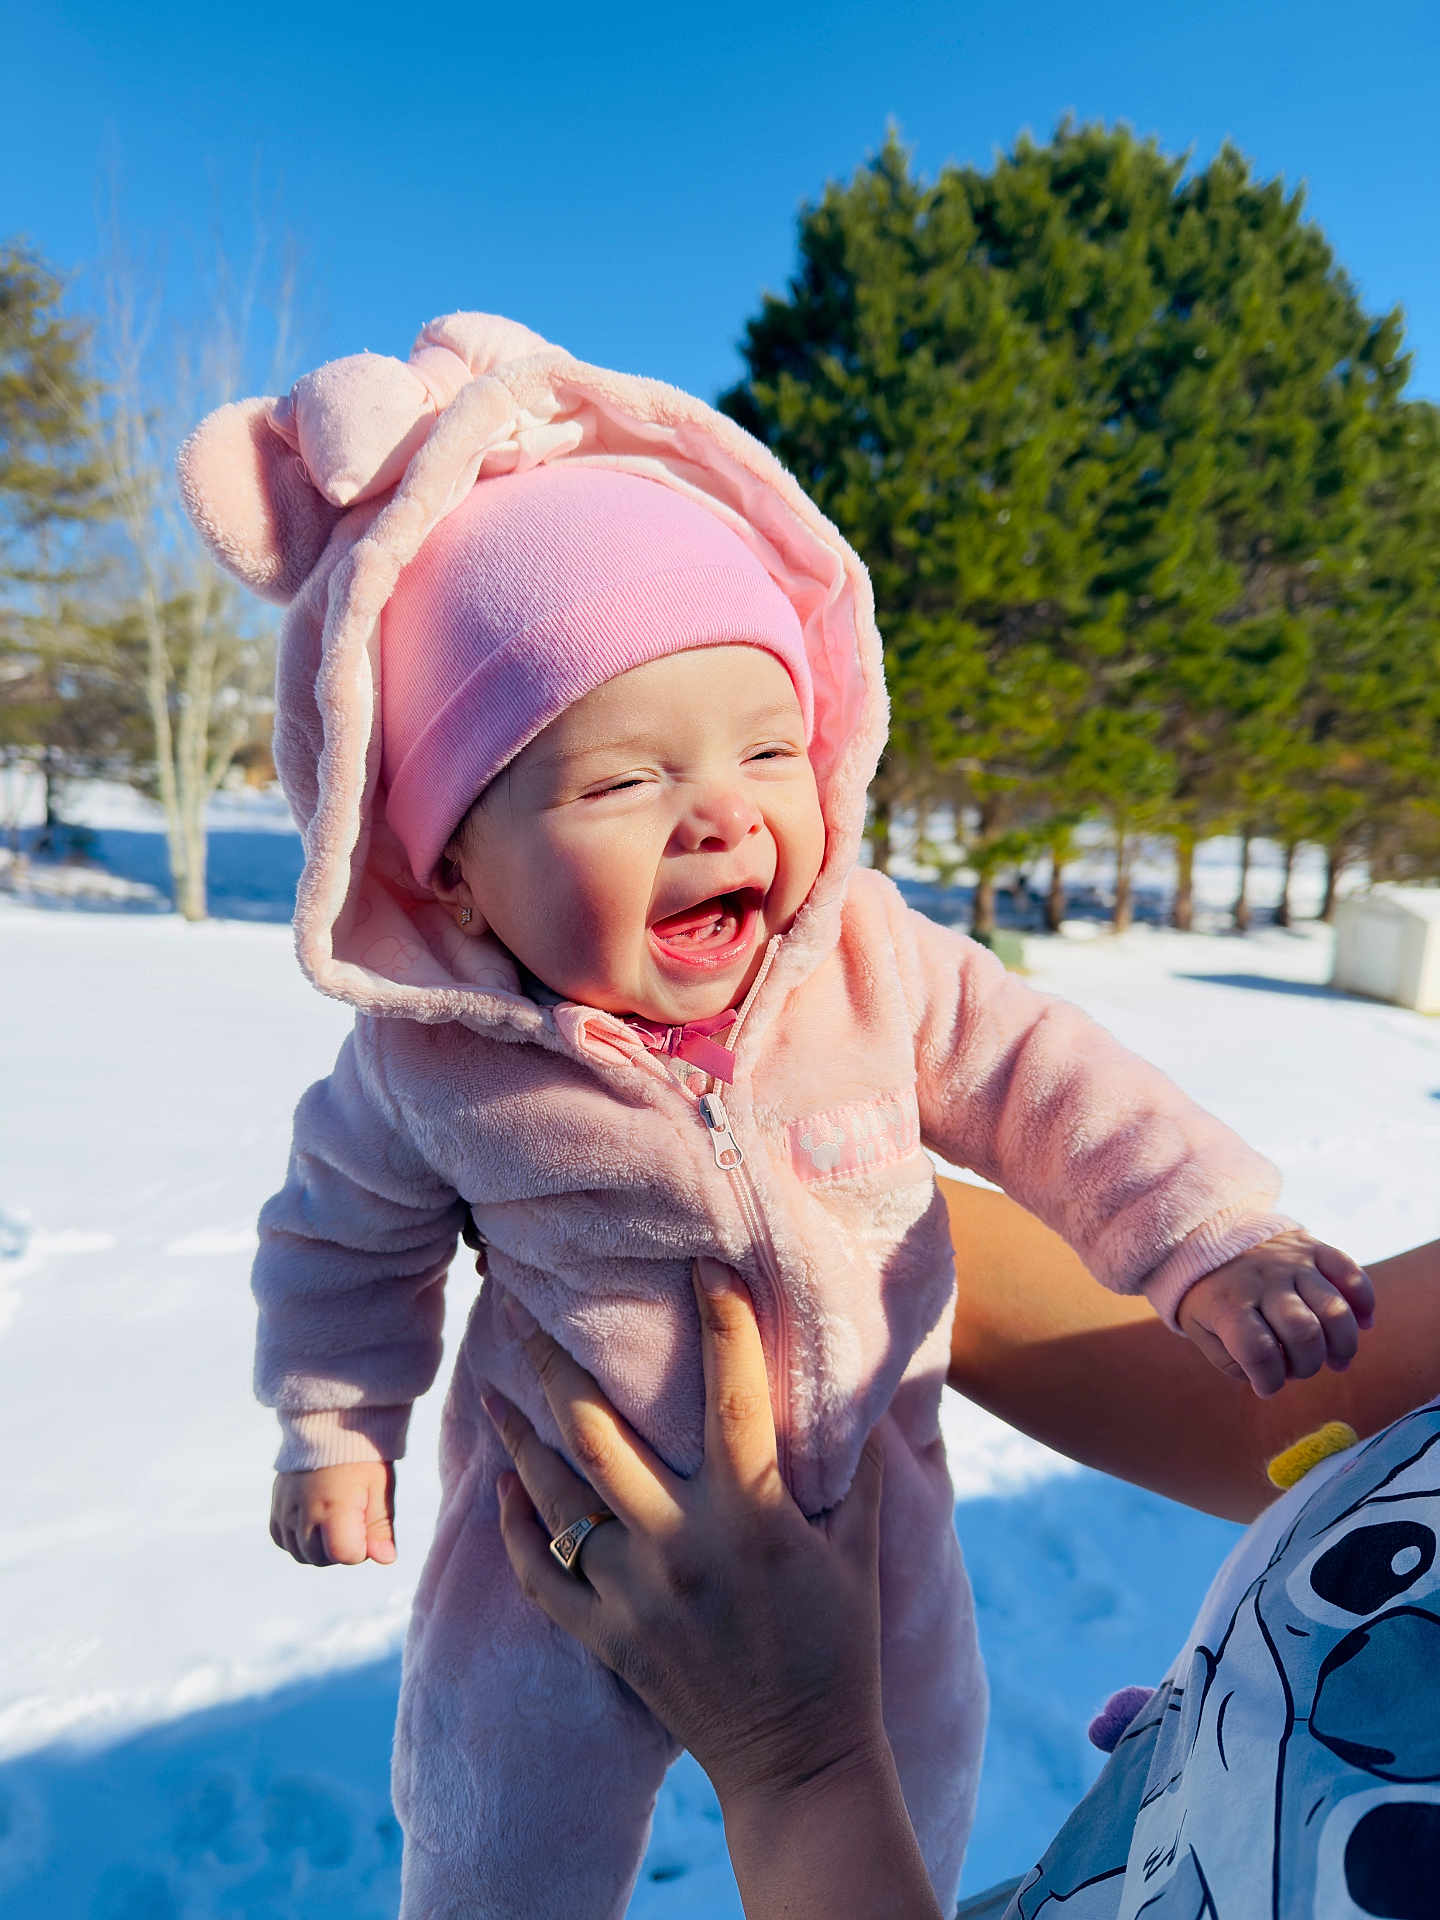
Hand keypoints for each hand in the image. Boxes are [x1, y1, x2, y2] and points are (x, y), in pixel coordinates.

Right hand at [269, 1461, 397, 1565]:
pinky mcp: (276, 1506)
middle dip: (342, 1549)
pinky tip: (316, 1521)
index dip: (363, 1547)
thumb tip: (386, 1560)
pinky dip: (299, 1540)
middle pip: (321, 1559)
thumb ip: (381, 1527)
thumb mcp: (380, 1487)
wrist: (329, 1423)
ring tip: (337, 1518)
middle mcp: (302, 1513)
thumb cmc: (361, 1455)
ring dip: (321, 1548)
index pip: (345, 1555)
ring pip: (302, 1554)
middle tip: (355, 1519)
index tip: (368, 1521)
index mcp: (332, 1507)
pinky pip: (283, 1540)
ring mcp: (285, 1510)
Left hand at [486, 1260, 887, 1809]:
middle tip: (522, 1304)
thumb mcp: (861, 1547)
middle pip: (599, 1432)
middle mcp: (680, 1545)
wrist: (799, 1761)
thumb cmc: (839, 1645)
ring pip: (555, 1495)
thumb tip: (856, 1383)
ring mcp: (632, 1594)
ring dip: (519, 1434)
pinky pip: (539, 1574)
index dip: (721, 1321)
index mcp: (751, 1515)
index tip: (702, 1264)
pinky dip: (517, 1527)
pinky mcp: (604, 1638)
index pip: (733, 1393)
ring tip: (490, 1384)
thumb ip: (855, 1465)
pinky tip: (504, 1488)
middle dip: (555, 1361)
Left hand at [1178, 1231, 1374, 1398]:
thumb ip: (1231, 1360)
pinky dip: (1364, 1301)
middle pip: (1303, 1333)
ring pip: (1334, 1309)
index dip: (1269, 1380)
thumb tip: (1272, 1380)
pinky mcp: (1313, 1246)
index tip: (1267, 1386)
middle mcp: (1263, 1281)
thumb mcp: (1200, 1329)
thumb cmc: (1209, 1293)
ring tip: (1337, 1360)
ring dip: (1343, 1345)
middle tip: (1300, 1369)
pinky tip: (1363, 1323)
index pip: (1258, 1351)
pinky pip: (1350, 1272)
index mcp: (1228, 1303)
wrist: (1207, 1233)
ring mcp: (1291, 1262)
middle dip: (1308, 1366)